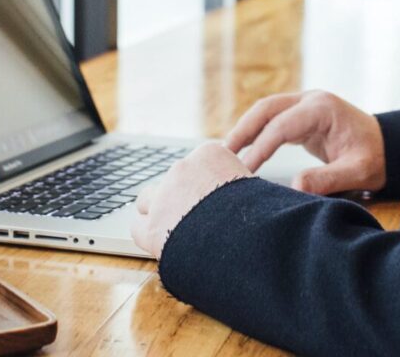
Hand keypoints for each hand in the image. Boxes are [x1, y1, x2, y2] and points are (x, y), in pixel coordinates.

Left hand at [130, 141, 248, 256]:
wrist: (249, 240)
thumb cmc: (261, 215)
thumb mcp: (257, 188)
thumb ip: (242, 185)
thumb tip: (253, 194)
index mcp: (209, 154)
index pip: (196, 164)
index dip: (202, 184)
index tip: (211, 199)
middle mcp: (182, 169)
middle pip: (172, 180)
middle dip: (179, 197)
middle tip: (195, 218)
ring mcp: (163, 196)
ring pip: (148, 200)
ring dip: (158, 212)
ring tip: (175, 230)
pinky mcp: (152, 227)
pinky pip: (138, 228)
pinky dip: (149, 236)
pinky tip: (162, 244)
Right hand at [224, 90, 384, 195]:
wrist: (388, 146)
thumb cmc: (375, 157)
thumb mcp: (357, 171)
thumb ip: (327, 179)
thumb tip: (295, 187)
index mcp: (323, 109)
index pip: (282, 125)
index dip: (261, 146)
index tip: (246, 168)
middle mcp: (311, 100)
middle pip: (266, 108)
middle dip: (242, 130)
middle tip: (222, 154)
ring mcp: (305, 105)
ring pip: (265, 111)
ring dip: (245, 130)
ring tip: (225, 153)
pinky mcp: (302, 116)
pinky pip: (272, 121)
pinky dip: (256, 133)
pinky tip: (243, 150)